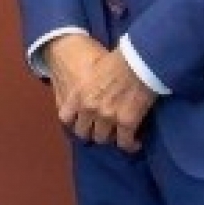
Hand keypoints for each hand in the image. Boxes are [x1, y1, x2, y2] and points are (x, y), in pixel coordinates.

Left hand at [44, 33, 154, 152]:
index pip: (65, 119)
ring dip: (110, 137)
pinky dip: (130, 145)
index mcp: (75, 96)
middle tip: (102, 129)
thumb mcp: (86, 71)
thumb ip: (80, 85)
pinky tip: (135, 143)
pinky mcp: (127, 122)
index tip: (82, 122)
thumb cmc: (114, 59)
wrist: (137, 60)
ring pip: (103, 139)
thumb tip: (81, 91)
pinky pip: (125, 142)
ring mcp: (106, 117)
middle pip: (84, 132)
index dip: (75, 122)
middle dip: (92, 131)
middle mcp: (87, 109)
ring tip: (118, 135)